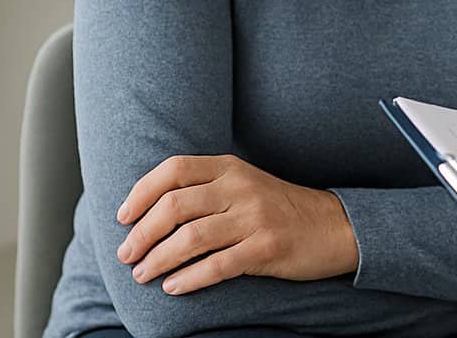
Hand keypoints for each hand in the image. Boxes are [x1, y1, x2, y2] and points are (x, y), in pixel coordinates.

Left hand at [115, 154, 358, 294]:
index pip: (174, 169)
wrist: (334, 226)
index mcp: (231, 168)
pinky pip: (217, 265)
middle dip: (141, 234)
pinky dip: (189, 279)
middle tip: (126, 255)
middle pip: (174, 205)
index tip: (122, 217)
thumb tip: (150, 209)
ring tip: (143, 275)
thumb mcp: (245, 185)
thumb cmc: (280, 210)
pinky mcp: (267, 248)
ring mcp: (255, 218)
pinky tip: (173, 287)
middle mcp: (241, 188)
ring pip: (190, 238)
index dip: (140, 192)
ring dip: (157, 260)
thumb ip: (206, 189)